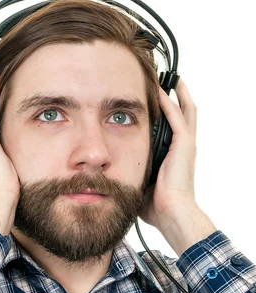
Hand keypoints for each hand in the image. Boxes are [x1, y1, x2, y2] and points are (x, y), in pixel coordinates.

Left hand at [139, 78, 197, 230]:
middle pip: (183, 114)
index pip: (172, 127)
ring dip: (177, 93)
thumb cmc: (156, 206)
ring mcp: (185, 145)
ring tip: (169, 78)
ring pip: (185, 110)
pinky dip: (170, 103)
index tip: (154, 101)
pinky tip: (161, 92)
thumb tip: (108, 172)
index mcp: (174, 156)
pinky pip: (178, 118)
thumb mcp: (139, 182)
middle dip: (176, 96)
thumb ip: (130, 172)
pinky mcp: (184, 145)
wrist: (171, 213)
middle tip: (168, 81)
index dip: (166, 112)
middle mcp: (183, 148)